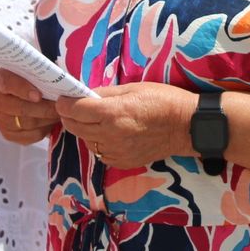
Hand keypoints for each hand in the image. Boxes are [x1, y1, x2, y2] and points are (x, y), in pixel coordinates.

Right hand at [0, 69, 60, 144]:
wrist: (16, 93)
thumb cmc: (26, 77)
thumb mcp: (28, 69)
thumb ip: (38, 71)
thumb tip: (59, 78)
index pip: (7, 83)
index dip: (23, 89)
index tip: (38, 95)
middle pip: (21, 108)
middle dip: (45, 108)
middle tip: (62, 105)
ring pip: (28, 123)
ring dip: (48, 119)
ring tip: (61, 112)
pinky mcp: (8, 134)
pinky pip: (30, 136)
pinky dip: (45, 129)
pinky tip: (52, 121)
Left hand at [55, 84, 194, 168]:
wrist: (185, 127)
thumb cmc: (162, 100)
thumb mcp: (133, 88)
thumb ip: (105, 93)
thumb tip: (85, 94)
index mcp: (112, 113)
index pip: (74, 109)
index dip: (65, 103)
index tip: (64, 99)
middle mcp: (110, 135)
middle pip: (75, 127)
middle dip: (70, 116)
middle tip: (74, 107)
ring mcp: (115, 152)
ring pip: (86, 141)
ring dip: (85, 130)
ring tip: (96, 120)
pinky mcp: (121, 162)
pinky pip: (100, 153)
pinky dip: (99, 143)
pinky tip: (110, 134)